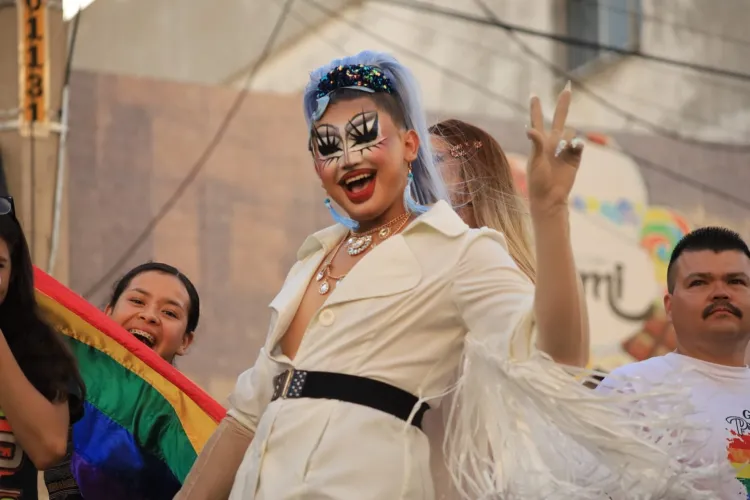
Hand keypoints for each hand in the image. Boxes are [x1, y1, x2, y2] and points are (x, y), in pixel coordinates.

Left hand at [525, 82, 582, 214]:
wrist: (551, 197)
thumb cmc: (538, 181)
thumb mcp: (535, 162)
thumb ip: (535, 144)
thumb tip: (529, 129)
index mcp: (539, 143)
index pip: (537, 121)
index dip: (536, 108)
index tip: (534, 94)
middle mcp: (552, 143)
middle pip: (559, 119)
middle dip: (563, 104)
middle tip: (567, 87)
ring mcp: (564, 150)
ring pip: (570, 133)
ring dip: (567, 139)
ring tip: (559, 153)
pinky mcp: (575, 157)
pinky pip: (578, 144)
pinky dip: (577, 144)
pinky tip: (574, 148)